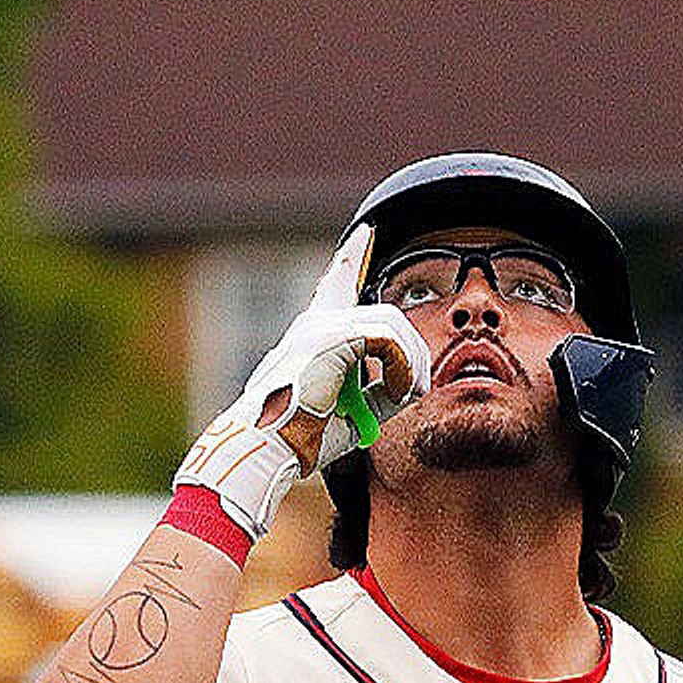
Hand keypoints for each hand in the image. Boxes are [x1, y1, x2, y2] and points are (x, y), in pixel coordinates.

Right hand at [174, 226, 431, 542]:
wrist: (263, 449)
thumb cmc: (299, 439)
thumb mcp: (349, 413)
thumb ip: (378, 393)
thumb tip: (413, 384)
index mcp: (311, 337)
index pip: (335, 285)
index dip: (351, 257)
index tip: (365, 232)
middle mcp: (314, 324)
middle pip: (383, 314)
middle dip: (411, 349)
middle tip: (418, 388)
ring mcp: (320, 327)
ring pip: (391, 323)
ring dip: (411, 361)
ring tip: (409, 394)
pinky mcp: (331, 338)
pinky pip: (387, 339)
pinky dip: (403, 366)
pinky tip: (401, 392)